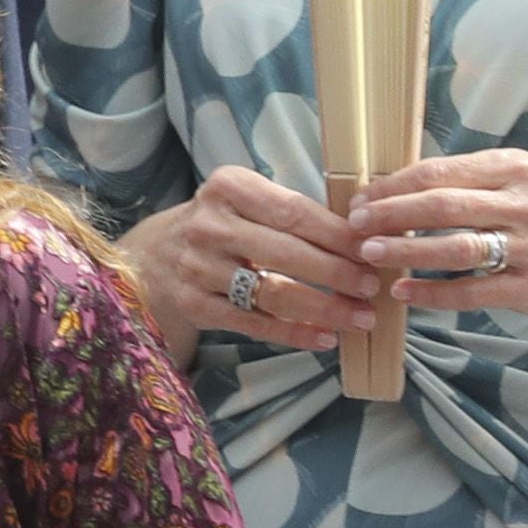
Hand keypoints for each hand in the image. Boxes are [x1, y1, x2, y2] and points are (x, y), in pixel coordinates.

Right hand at [113, 165, 374, 356]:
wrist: (155, 256)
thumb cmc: (222, 225)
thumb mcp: (246, 201)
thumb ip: (294, 214)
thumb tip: (364, 239)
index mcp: (228, 188)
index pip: (295, 212)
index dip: (338, 236)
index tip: (373, 251)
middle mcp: (209, 225)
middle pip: (286, 252)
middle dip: (338, 273)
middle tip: (372, 288)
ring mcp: (198, 267)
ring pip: (273, 292)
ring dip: (324, 309)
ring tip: (361, 318)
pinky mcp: (195, 305)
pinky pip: (254, 324)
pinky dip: (293, 333)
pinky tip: (325, 338)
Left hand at [341, 148, 527, 327]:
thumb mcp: (515, 181)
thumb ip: (465, 183)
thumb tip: (390, 189)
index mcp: (512, 169)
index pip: (441, 172)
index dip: (394, 186)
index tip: (360, 199)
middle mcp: (523, 204)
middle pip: (445, 206)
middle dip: (392, 215)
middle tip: (355, 225)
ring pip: (458, 247)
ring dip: (407, 250)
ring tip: (370, 254)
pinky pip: (474, 290)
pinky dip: (434, 292)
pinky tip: (403, 292)